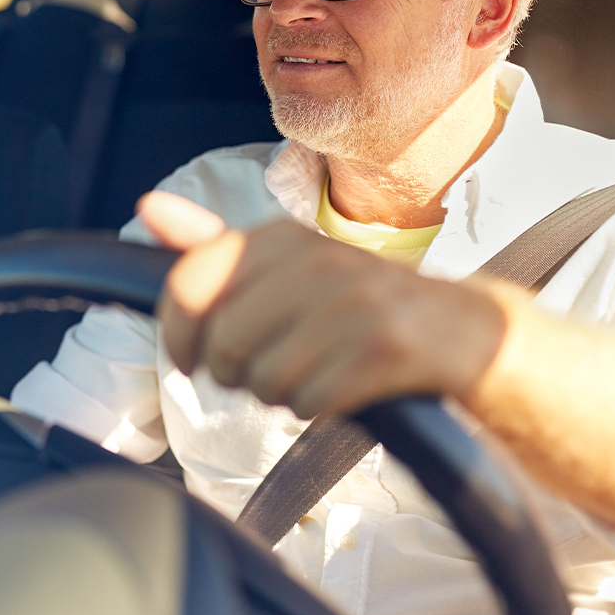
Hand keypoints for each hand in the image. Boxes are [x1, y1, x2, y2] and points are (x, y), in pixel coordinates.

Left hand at [140, 191, 507, 417]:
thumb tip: (149, 206)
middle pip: (222, 344)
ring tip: (312, 373)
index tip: (189, 357)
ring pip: (264, 381)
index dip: (177, 334)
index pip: (188, 284)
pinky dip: (318, 407)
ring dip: (280, 393)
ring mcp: (355, 302)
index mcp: (281, 238)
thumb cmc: (356, 305)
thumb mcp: (284, 266)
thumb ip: (213, 247)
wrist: (465, 332)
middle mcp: (316, 260)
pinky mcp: (386, 349)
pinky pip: (310, 402)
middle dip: (234, 375)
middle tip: (262, 371)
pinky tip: (342, 387)